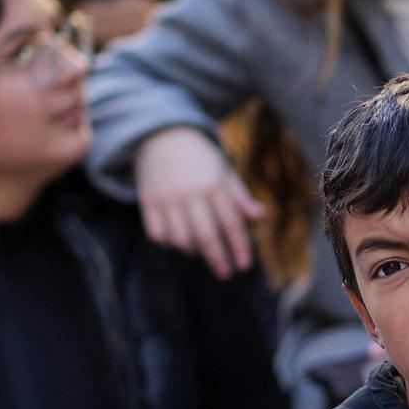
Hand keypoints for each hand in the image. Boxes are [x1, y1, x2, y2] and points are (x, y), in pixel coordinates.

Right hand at [134, 125, 265, 278]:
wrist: (162, 134)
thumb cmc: (200, 157)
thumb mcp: (223, 170)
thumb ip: (239, 195)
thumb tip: (260, 215)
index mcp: (214, 183)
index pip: (231, 223)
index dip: (239, 247)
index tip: (244, 266)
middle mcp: (191, 192)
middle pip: (206, 236)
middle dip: (218, 259)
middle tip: (225, 274)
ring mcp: (167, 197)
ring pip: (181, 239)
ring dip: (192, 251)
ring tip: (199, 251)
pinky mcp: (148, 200)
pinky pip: (158, 234)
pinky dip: (169, 242)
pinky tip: (177, 241)